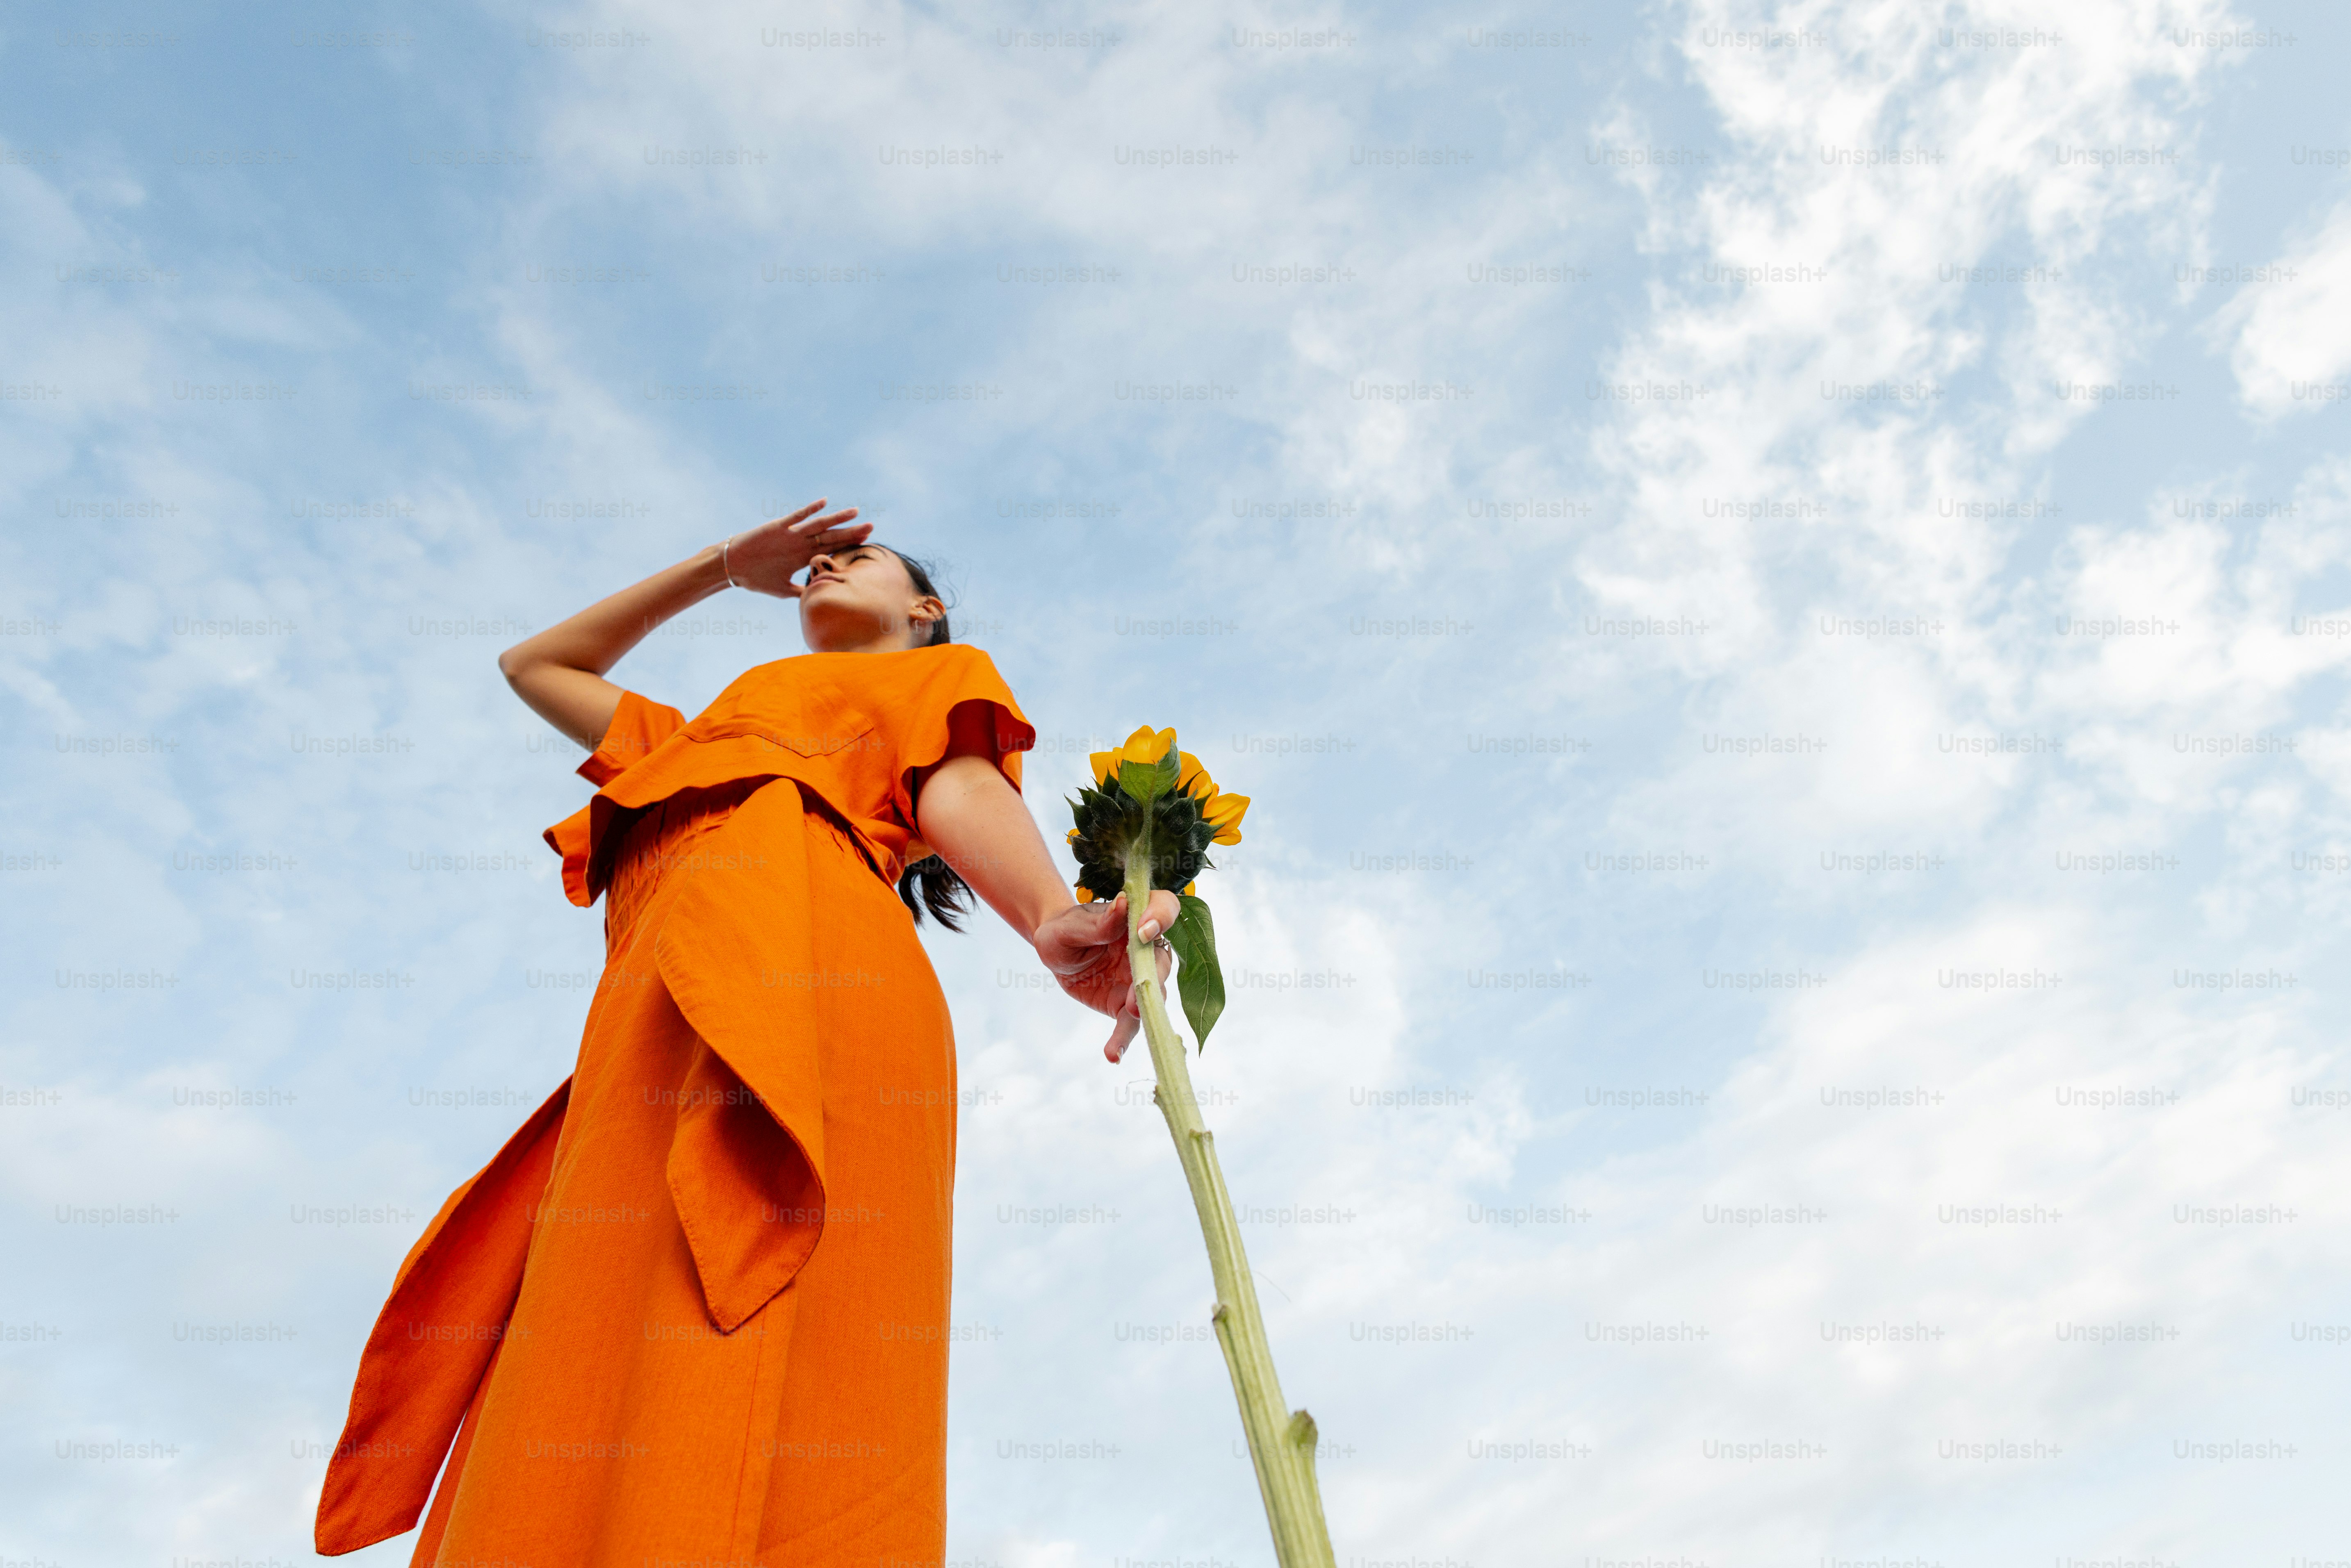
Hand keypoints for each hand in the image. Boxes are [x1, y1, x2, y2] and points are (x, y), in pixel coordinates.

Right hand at [721, 499, 870, 597]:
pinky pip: (796, 517)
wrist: (733, 567)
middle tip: (872, 526)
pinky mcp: (778, 528)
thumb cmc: (756, 579)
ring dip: (837, 519)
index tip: (867, 543)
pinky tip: (824, 502)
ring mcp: (791, 535)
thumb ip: (802, 592)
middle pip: (831, 536)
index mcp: (803, 557)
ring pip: (819, 525)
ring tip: (856, 512)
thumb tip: (819, 601)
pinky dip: (809, 510)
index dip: (848, 546)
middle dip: (851, 532)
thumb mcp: (783, 590)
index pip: (831, 550)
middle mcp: (800, 543)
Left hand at [1031, 889, 1182, 1062]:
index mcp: (1136, 917)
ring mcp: (1138, 978)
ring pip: (1153, 994)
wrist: (1053, 953)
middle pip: (1163, 960)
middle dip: (1155, 975)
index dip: (1161, 918)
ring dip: (1145, 1008)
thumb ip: (1098, 922)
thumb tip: (1121, 904)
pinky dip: (1123, 1040)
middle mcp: (1146, 948)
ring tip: (1131, 1015)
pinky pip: (1130, 1023)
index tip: (1144, 931)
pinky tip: (1113, 1054)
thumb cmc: (1063, 929)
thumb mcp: (1070, 925)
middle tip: (1138, 987)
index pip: (1164, 908)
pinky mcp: (1125, 1004)